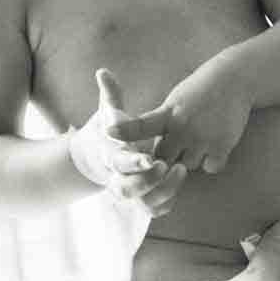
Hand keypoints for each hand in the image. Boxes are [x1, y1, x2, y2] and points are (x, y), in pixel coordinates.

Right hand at [68, 68, 181, 209]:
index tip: (150, 158)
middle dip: (148, 181)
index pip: (120, 163)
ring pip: (145, 203)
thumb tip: (102, 71)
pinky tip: (178, 188)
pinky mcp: (143, 199)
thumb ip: (110, 94)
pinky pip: (155, 209)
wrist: (97, 156)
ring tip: (182, 169)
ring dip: (164, 191)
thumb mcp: (108, 111)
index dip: (135, 162)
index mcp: (111, 157)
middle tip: (168, 166)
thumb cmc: (109, 129)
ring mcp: (131, 190)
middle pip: (129, 190)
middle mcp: (118, 178)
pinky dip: (166, 203)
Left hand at [114, 58, 253, 177]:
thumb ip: (161, 123)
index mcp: (167, 113)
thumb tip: (150, 149)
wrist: (234, 80)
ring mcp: (202, 137)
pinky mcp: (222, 145)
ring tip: (202, 136)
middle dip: (167, 156)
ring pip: (187, 166)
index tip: (108, 131)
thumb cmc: (199, 91)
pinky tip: (217, 143)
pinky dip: (213, 160)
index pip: (141, 124)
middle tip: (181, 141)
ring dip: (192, 158)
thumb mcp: (174, 101)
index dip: (124, 129)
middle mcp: (182, 127)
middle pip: (163, 159)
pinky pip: (211, 167)